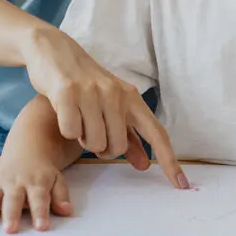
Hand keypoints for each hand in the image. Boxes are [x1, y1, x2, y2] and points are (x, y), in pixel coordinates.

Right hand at [0, 158, 70, 233]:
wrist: (29, 151)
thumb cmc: (44, 173)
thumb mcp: (57, 179)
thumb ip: (61, 195)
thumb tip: (67, 210)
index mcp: (37, 181)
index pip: (40, 198)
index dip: (41, 212)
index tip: (42, 227)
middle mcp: (17, 183)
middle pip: (14, 198)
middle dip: (12, 214)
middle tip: (10, 230)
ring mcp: (1, 183)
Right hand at [21, 26, 187, 187]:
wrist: (55, 52)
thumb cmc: (86, 84)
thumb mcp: (112, 105)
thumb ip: (129, 136)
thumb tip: (145, 165)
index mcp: (132, 97)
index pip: (156, 133)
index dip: (169, 160)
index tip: (180, 184)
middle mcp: (116, 94)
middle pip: (117, 147)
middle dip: (103, 149)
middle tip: (92, 130)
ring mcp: (92, 93)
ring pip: (94, 143)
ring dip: (84, 139)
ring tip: (79, 117)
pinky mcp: (67, 93)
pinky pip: (72, 132)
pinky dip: (67, 130)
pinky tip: (65, 112)